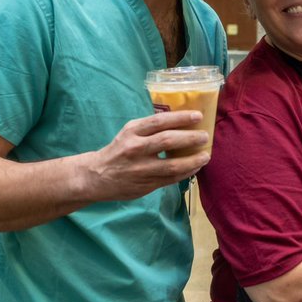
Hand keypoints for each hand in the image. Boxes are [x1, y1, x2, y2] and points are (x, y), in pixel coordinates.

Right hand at [82, 111, 209, 200]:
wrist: (96, 176)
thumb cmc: (118, 150)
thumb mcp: (129, 133)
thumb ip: (150, 128)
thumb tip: (182, 121)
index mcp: (132, 131)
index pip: (159, 121)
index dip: (181, 117)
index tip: (198, 116)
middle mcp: (135, 149)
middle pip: (168, 141)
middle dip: (191, 138)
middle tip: (205, 136)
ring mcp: (141, 169)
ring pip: (173, 164)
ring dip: (193, 160)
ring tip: (205, 155)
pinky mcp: (146, 185)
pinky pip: (171, 179)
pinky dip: (186, 172)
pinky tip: (195, 167)